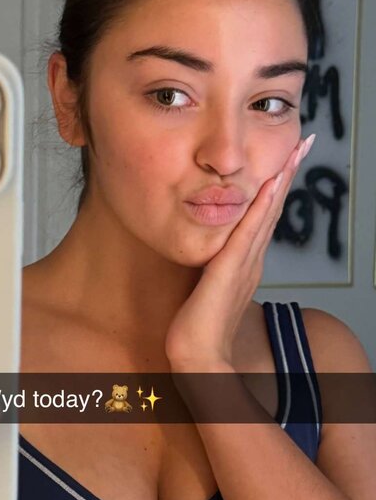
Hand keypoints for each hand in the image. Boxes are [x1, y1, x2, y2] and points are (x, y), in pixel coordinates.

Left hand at [164, 133, 315, 371]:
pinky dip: (262, 205)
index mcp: (245, 263)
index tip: (286, 160)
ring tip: (296, 151)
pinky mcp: (232, 268)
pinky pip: (250, 230)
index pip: (264, 217)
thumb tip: (205, 256)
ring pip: (268, 213)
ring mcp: (245, 264)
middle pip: (274, 208)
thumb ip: (210, 270)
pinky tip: (270, 183)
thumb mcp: (205, 288)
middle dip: (288, 174)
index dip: (276, 187)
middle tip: (304, 143)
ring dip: (282, 180)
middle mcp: (252, 260)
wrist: (197, 357)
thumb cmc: (195, 329)